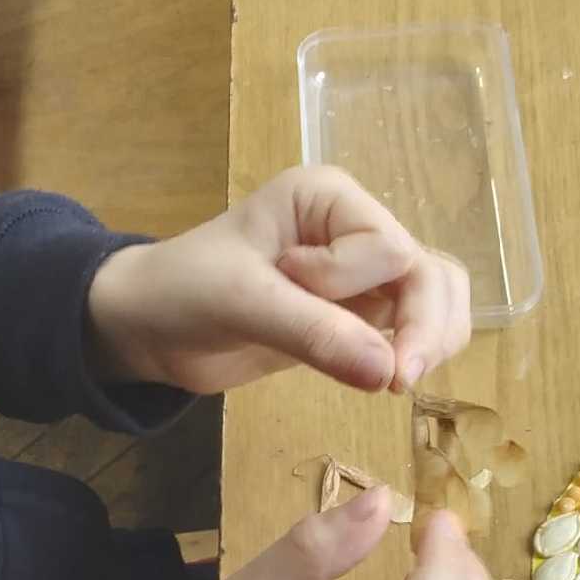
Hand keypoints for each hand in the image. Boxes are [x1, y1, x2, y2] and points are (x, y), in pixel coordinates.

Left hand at [85, 166, 470, 395]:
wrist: (144, 327)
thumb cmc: (181, 290)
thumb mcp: (241, 303)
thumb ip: (314, 334)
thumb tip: (390, 373)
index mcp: (328, 197)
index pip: (388, 248)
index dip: (352, 287)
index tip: (287, 287)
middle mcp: (353, 227)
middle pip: (430, 272)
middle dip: (425, 327)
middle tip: (396, 381)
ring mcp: (358, 275)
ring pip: (435, 300)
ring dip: (431, 341)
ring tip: (395, 380)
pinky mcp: (352, 316)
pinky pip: (409, 330)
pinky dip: (414, 354)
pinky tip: (388, 378)